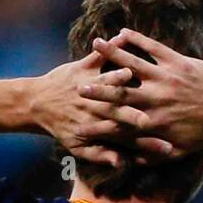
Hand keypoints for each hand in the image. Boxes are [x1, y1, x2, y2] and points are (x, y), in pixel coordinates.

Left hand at [32, 51, 174, 165]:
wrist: (36, 105)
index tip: (165, 147)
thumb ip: (101, 155)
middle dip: (133, 111)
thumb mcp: (78, 148)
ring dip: (117, 78)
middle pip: (118, 109)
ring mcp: (88, 85)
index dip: (146, 142)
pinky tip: (121, 38)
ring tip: (130, 74)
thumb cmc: (61, 128)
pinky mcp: (82, 68)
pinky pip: (97, 56)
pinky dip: (109, 47)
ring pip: (105, 82)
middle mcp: (94, 106)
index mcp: (97, 126)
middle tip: (149, 115)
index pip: (125, 135)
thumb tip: (120, 164)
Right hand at [82, 30, 202, 162]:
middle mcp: (155, 99)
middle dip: (97, 88)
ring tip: (95, 44)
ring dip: (112, 54)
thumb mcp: (180, 150)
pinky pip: (152, 48)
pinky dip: (136, 40)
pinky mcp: (176, 62)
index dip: (99, 122)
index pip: (119, 122)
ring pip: (133, 64)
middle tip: (77, 86)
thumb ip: (153, 156)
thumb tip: (131, 162)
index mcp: (153, 122)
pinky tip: (123, 32)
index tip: (80, 123)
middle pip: (119, 92)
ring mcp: (165, 78)